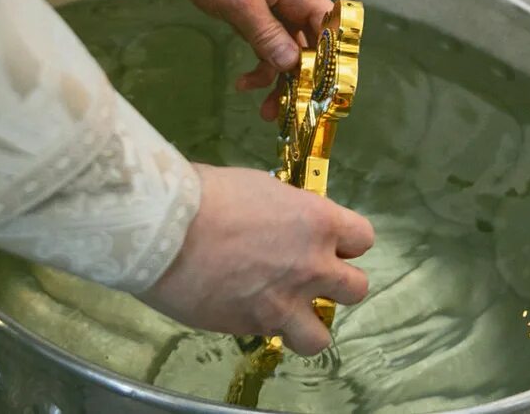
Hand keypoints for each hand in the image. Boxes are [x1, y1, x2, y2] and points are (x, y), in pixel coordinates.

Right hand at [139, 164, 373, 355]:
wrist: (165, 229)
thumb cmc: (209, 195)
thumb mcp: (263, 189)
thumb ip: (289, 213)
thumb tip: (287, 222)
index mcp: (318, 222)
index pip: (363, 239)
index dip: (347, 243)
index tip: (327, 243)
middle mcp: (313, 266)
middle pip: (357, 289)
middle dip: (337, 284)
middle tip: (308, 276)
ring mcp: (286, 303)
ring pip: (322, 336)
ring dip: (308, 323)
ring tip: (286, 311)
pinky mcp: (254, 327)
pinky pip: (275, 339)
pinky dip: (265, 329)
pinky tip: (245, 311)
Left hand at [156, 0, 332, 116]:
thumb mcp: (238, 1)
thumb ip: (265, 33)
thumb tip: (292, 64)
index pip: (330, 28)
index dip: (332, 57)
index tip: (323, 87)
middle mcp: (293, 2)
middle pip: (311, 47)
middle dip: (303, 80)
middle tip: (290, 111)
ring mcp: (276, 11)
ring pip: (289, 54)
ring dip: (279, 82)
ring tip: (266, 112)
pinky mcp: (258, 18)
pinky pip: (269, 49)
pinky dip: (260, 68)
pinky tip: (242, 84)